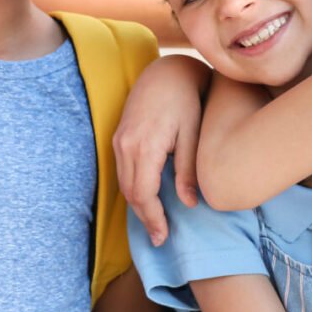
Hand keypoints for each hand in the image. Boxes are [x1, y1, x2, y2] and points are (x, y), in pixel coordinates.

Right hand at [113, 55, 208, 245]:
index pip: (144, 194)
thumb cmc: (185, 101)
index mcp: (145, 146)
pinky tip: (146, 199)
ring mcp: (119, 141)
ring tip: (154, 223)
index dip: (153, 218)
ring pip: (123, 184)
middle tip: (159, 238)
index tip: (164, 236)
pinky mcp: (119, 137)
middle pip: (131, 193)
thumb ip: (188, 170)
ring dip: (137, 206)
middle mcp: (126, 146)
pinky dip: (133, 189)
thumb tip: (191, 203)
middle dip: (144, 218)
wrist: (166, 73)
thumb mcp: (192, 135)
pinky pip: (122, 171)